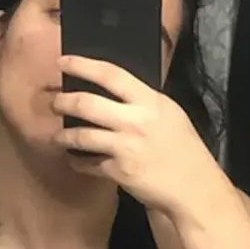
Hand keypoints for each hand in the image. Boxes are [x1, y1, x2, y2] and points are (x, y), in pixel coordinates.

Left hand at [53, 55, 224, 220]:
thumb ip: (144, 102)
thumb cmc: (185, 150)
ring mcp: (125, 147)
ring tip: (57, 136)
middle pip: (87, 103)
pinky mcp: (119, 172)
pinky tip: (74, 160)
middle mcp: (136, 121)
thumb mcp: (170, 114)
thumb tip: (115, 91)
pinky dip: (78, 162)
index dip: (83, 65)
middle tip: (55, 102)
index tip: (63, 61)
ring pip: (81, 136)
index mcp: (150, 102)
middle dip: (63, 101)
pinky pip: (88, 164)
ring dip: (63, 136)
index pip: (111, 74)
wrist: (194, 187)